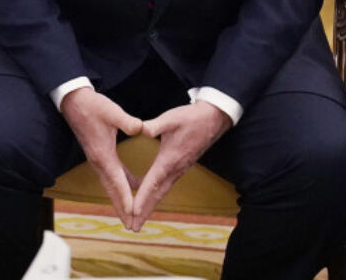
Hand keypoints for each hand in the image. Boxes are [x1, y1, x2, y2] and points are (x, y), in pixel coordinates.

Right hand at [61, 87, 144, 226]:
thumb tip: (142, 129)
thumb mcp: (111, 111)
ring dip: (120, 200)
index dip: (126, 197)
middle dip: (122, 209)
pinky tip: (133, 185)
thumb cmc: (92, 106)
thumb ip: (127, 122)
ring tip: (130, 215)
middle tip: (132, 226)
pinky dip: (122, 184)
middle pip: (112, 190)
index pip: (117, 181)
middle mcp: (99, 161)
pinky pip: (112, 175)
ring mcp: (98, 159)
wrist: (73, 101)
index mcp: (103, 154)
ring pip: (111, 185)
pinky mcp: (99, 154)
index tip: (133, 213)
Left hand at [130, 102, 231, 230]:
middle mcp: (175, 169)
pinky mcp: (180, 167)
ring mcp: (179, 170)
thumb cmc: (190, 118)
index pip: (153, 183)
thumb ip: (155, 125)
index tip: (132, 211)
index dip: (142, 198)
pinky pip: (166, 186)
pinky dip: (156, 196)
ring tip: (138, 220)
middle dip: (144, 211)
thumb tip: (140, 129)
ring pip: (162, 193)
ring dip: (149, 207)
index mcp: (169, 159)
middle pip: (157, 195)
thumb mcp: (171, 119)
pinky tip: (149, 201)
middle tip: (132, 227)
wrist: (213, 119)